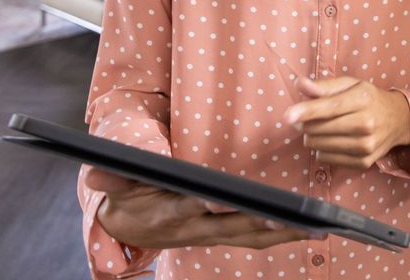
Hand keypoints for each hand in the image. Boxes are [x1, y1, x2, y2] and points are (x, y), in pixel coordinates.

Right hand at [84, 167, 315, 248]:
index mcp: (166, 213)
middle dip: (260, 223)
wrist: (124, 225)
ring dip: (280, 234)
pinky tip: (306, 231)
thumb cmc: (124, 195)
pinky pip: (253, 238)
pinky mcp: (220, 234)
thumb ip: (110, 177)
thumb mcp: (113, 183)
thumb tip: (97, 171)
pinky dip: (279, 235)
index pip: (189, 209)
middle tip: (289, 219)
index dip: (205, 205)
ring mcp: (208, 234)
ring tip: (312, 228)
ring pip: (248, 236)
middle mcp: (192, 228)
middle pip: (231, 227)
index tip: (221, 201)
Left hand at [284, 76, 409, 169]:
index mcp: (362, 99)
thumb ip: (324, 85)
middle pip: (318, 129)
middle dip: (305, 123)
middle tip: (309, 117)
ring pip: (318, 146)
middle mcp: (366, 124)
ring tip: (325, 128)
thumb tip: (300, 84)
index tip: (287, 116)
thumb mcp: (350, 84)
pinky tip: (333, 140)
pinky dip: (322, 150)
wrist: (399, 120)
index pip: (329, 108)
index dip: (305, 111)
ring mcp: (366, 146)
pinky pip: (325, 159)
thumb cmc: (369, 99)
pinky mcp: (363, 163)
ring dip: (313, 137)